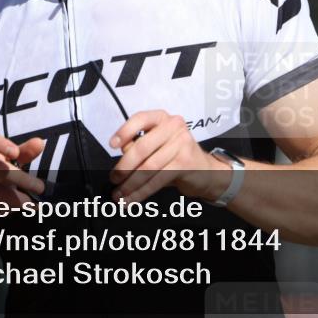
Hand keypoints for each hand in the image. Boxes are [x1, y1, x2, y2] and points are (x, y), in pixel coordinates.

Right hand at [0, 130, 45, 207]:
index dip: (0, 145)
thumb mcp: (3, 156)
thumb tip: (39, 143)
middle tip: (40, 188)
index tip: (15, 153)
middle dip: (21, 179)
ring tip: (30, 203)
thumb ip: (22, 151)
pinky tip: (9, 209)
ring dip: (14, 199)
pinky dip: (0, 208)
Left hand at [109, 110, 229, 202]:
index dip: (124, 131)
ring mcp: (182, 144)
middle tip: (114, 179)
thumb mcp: (159, 145)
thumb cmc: (176, 157)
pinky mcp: (185, 163)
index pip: (140, 119)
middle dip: (124, 166)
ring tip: (119, 195)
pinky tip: (132, 199)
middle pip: (142, 147)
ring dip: (130, 184)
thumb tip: (120, 160)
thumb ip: (141, 145)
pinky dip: (141, 192)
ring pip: (148, 167)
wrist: (206, 171)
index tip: (112, 145)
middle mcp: (174, 126)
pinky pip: (157, 180)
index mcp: (163, 118)